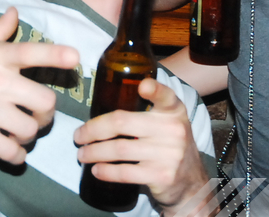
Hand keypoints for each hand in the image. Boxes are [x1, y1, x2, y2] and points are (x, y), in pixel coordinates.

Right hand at [0, 7, 79, 163]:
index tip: (75, 58)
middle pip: (45, 101)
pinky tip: (10, 151)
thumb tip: (14, 12)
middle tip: (38, 116)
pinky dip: (16, 155)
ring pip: (31, 128)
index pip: (29, 52)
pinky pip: (12, 151)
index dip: (54, 55)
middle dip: (46, 114)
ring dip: (29, 135)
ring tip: (18, 132)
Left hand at [74, 78, 208, 211]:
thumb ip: (148, 109)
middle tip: (78, 136)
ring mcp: (168, 154)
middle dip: (93, 130)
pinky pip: (125, 172)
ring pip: (119, 149)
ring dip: (94, 152)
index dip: (154, 89)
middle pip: (122, 122)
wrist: (190, 182)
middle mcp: (173, 130)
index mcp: (173, 111)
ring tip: (82, 154)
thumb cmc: (169, 145)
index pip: (165, 96)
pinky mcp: (161, 176)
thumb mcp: (167, 122)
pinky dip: (106, 171)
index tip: (142, 86)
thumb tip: (104, 100)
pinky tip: (96, 170)